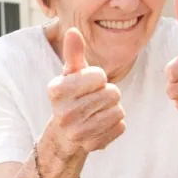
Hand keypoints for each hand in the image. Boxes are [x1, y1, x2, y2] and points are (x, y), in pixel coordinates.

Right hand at [46, 27, 125, 153]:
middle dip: (108, 93)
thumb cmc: (72, 95)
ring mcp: (77, 132)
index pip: (99, 76)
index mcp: (56, 90)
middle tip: (95, 99)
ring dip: (113, 108)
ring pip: (118, 110)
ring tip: (98, 111)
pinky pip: (120, 127)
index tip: (88, 84)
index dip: (99, 77)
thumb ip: (74, 53)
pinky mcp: (92, 146)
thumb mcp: (71, 74)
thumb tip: (73, 31)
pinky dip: (115, 124)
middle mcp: (64, 113)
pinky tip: (101, 124)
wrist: (65, 132)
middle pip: (112, 93)